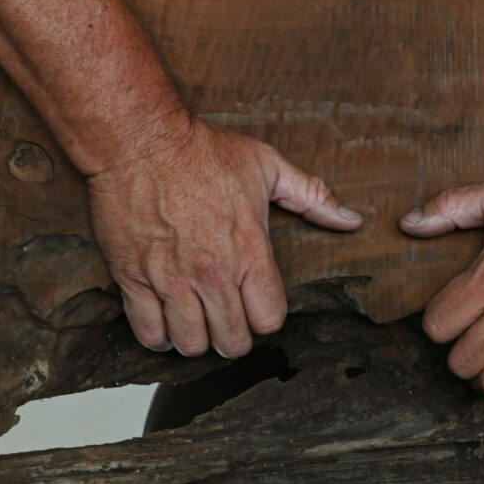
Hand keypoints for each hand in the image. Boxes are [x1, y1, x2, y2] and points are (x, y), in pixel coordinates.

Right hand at [88, 114, 362, 356]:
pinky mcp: (133, 278)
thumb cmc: (202, 151)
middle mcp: (212, 273)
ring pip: (191, 344)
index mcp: (249, 252)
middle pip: (232, 342)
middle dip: (233, 337)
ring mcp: (171, 279)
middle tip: (227, 321)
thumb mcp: (267, 165)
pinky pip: (149, 333)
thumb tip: (351, 220)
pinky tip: (164, 321)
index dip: (266, 318)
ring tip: (196, 321)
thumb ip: (312, 197)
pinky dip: (158, 336)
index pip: (269, 320)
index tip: (257, 305)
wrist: (139, 138)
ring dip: (196, 339)